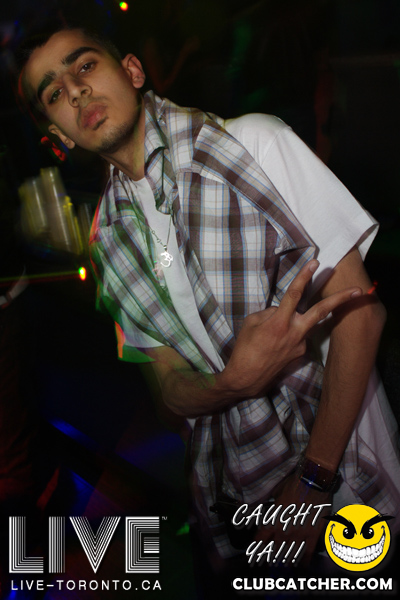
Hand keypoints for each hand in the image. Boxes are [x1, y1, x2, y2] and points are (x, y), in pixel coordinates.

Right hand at [219, 259, 361, 397]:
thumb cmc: (244, 349)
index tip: (315, 263)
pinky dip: (290, 333)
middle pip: (321, 311)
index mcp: (279, 322)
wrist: (246, 379)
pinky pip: (299, 336)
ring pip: (308, 323)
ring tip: (289, 323)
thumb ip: (269, 313)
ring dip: (305, 318)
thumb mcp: (251, 323)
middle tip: (357, 290)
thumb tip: (280, 310)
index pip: (294, 294)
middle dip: (340, 299)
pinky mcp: (300, 354)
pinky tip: (275, 343)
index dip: (304, 277)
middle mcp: (294, 333)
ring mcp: (300, 345)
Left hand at [250, 473, 330, 566]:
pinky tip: (301, 566)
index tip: (253, 556)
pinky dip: (304, 560)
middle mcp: (285, 530)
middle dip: (270, 559)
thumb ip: (272, 506)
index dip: (256, 549)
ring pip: (290, 554)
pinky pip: (308, 552)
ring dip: (285, 561)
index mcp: (273, 519)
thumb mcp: (276, 493)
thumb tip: (268, 510)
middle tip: (267, 566)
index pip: (261, 539)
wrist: (313, 481)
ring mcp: (300, 534)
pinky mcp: (313, 533)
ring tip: (282, 567)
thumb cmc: (292, 484)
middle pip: (275, 550)